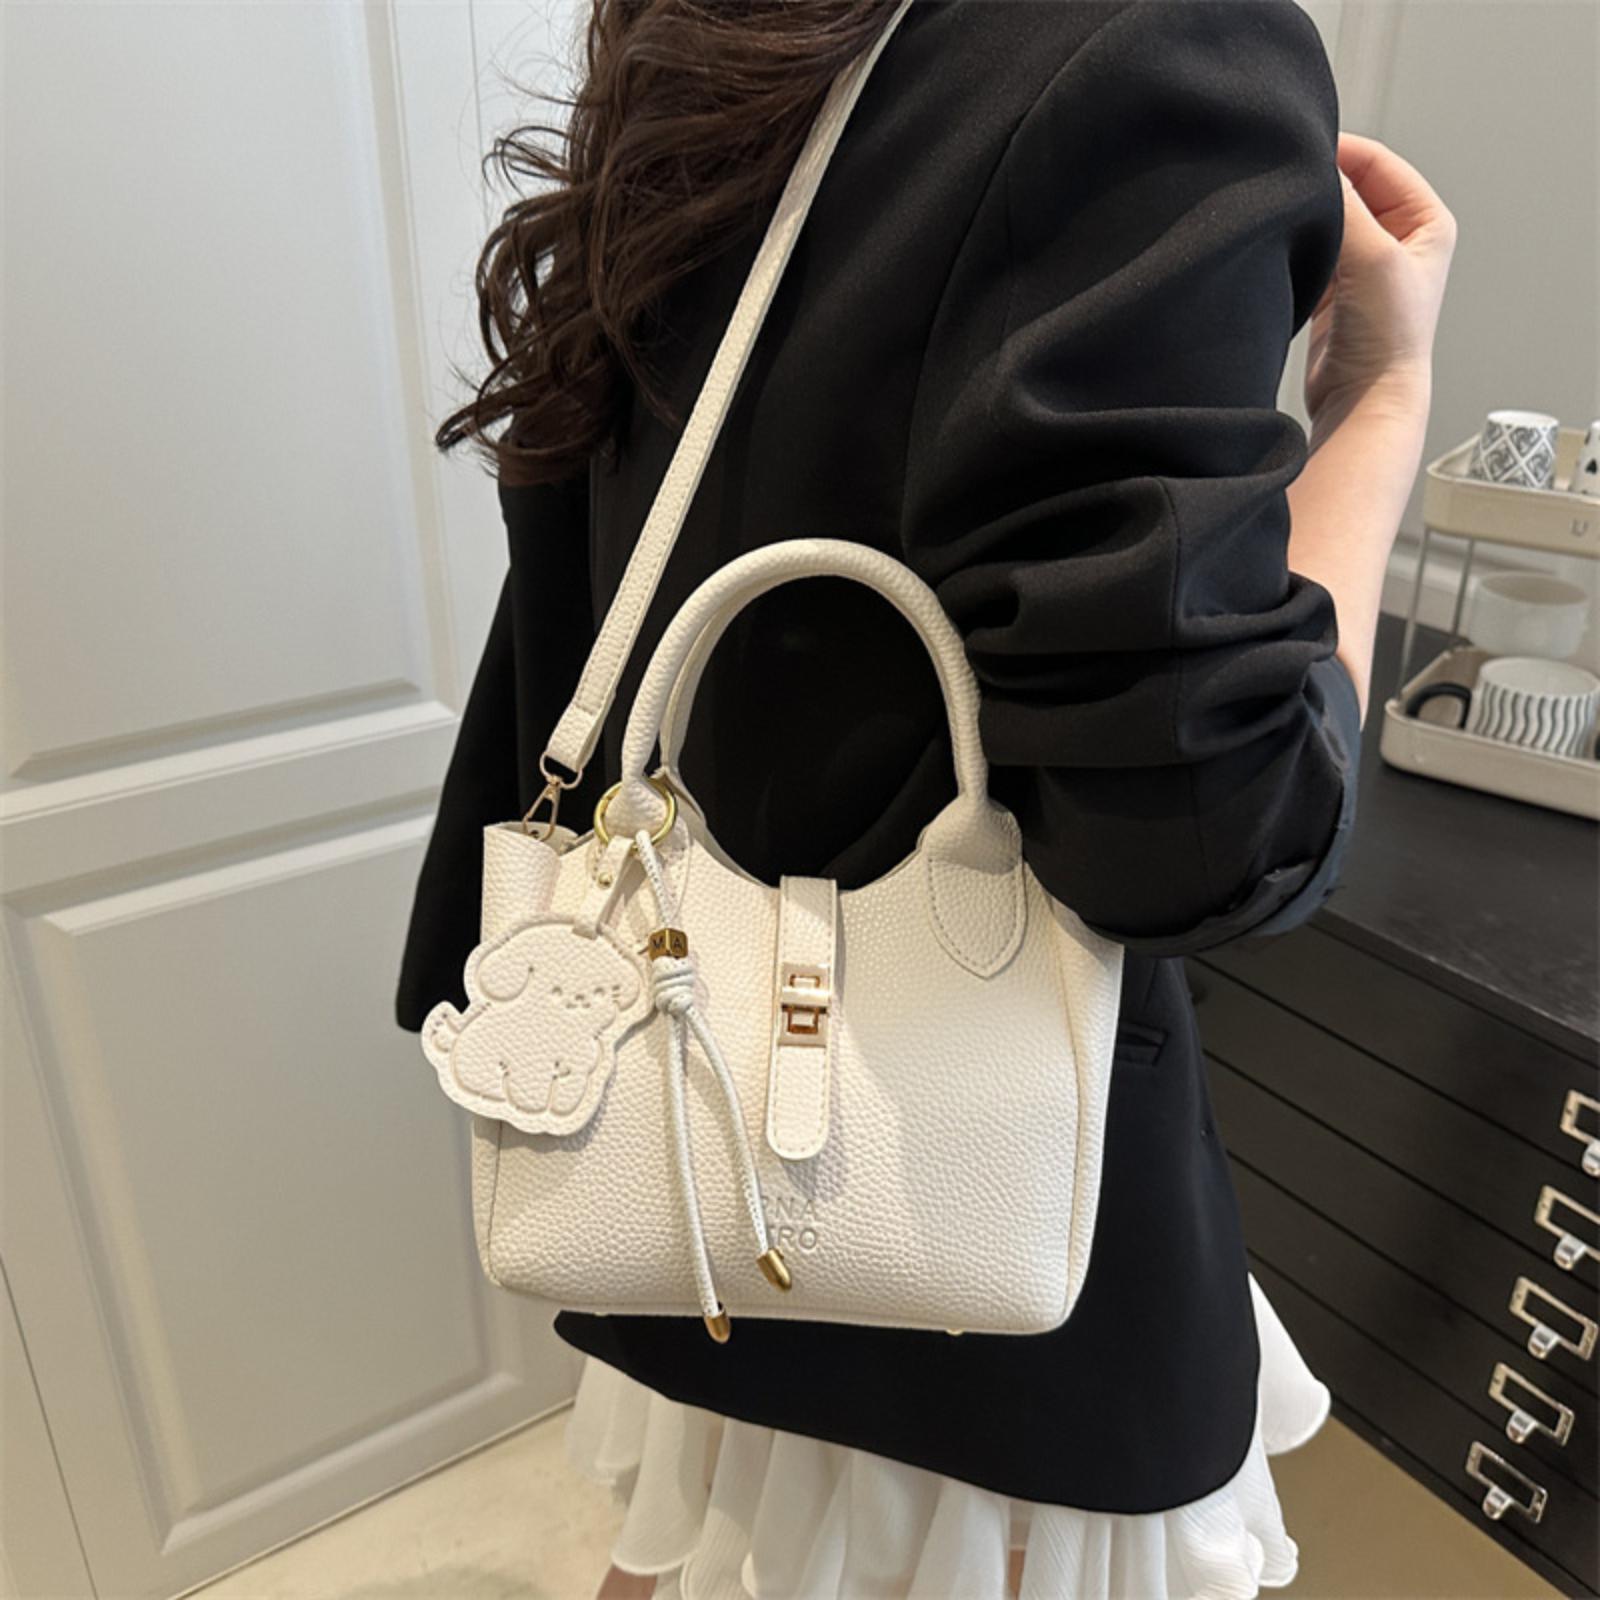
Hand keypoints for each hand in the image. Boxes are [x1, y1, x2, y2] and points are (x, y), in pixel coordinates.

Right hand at [1304, 132, 1457, 436]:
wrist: (1365, 400)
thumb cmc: (1387, 338)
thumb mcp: (1374, 258)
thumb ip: (1347, 208)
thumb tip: (1317, 166)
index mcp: (1426, 221)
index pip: (1378, 164)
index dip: (1341, 150)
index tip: (1300, 147)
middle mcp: (1398, 239)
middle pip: (1351, 188)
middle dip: (1320, 183)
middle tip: (1282, 178)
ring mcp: (1364, 265)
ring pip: (1329, 219)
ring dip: (1307, 215)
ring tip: (1277, 210)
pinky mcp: (1333, 290)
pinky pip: (1313, 249)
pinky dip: (1297, 243)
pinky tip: (1278, 243)